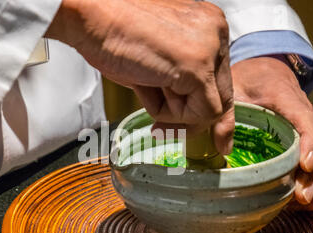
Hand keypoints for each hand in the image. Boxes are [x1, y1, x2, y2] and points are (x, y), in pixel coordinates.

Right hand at [46, 0, 234, 154]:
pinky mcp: (197, 68)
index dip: (209, 110)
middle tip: (162, 129)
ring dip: (173, 111)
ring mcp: (210, 49)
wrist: (90, 19)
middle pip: (221, 97)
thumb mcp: (158, 61)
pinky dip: (170, 114)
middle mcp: (216, 33)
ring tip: (144, 82)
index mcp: (209, 26)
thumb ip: (180, 83)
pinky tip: (147, 86)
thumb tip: (190, 118)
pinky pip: (199, 113)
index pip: (221, 81)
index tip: (208, 133)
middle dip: (192, 119)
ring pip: (210, 109)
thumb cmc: (114, 35)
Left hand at [231, 56, 312, 209]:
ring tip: (304, 204)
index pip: (306, 122)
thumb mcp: (234, 87)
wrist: (263, 72)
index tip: (305, 165)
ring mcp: (307, 132)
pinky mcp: (303, 143)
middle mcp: (305, 118)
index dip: (309, 144)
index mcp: (290, 100)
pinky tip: (304, 201)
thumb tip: (219, 143)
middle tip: (300, 197)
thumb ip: (226, 112)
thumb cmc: (249, 80)